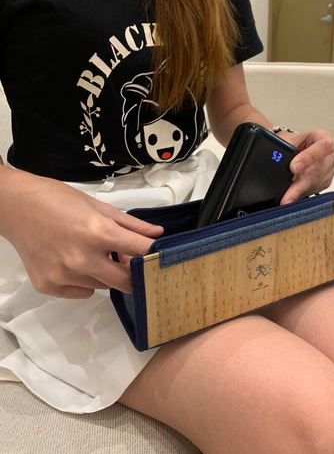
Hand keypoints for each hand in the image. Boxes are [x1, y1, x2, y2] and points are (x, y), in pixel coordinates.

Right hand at [0, 168, 163, 298]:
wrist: (15, 206)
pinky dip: (85, 281)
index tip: (160, 257)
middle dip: (134, 273)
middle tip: (130, 261)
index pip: (141, 251)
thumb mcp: (98, 206)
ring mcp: (63, 275)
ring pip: (102, 286)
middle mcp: (81, 258)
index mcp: (97, 232)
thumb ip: (130, 224)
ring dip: (106, 273)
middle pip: (125, 281)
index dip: (154, 254)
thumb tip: (157, 234)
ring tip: (93, 253)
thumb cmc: (57, 200)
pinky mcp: (48, 286)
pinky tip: (74, 261)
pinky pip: (81, 292)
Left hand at [279, 129, 333, 204]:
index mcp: (322, 137)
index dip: (309, 157)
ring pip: (313, 184)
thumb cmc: (292, 142)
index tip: (294, 167)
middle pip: (317, 171)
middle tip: (287, 198)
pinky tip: (290, 195)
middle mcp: (330, 154)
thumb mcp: (286, 140)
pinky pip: (312, 190)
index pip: (323, 145)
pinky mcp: (325, 183)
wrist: (295, 148)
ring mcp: (329, 169)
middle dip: (299, 186)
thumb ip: (282, 150)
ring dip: (297, 193)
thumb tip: (275, 163)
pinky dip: (299, 194)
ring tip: (284, 199)